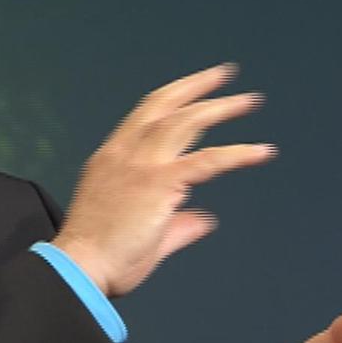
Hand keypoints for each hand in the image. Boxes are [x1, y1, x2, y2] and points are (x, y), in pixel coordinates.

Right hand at [53, 63, 273, 296]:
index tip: (196, 89)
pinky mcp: (158, 183)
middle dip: (197, 86)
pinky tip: (261, 152)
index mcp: (111, 159)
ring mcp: (140, 165)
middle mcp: (123, 153)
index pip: (145, 116)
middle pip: (164, 106)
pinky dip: (237, 154)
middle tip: (226, 74)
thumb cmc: (102, 259)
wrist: (80, 268)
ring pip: (185, 121)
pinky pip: (207, 160)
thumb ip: (179, 223)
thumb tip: (204, 219)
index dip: (173, 98)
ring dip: (220, 107)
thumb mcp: (143, 233)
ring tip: (250, 100)